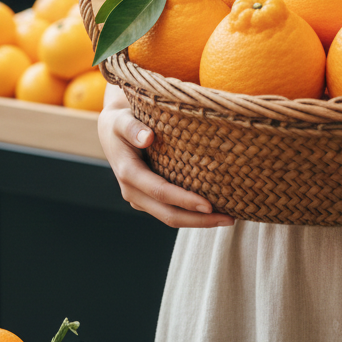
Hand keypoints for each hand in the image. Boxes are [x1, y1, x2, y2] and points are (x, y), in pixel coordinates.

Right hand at [98, 87, 233, 228]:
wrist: (111, 132)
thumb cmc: (121, 122)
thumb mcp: (123, 120)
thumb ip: (133, 127)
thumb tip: (148, 138)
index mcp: (128, 173)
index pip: (160, 192)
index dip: (185, 200)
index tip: (210, 204)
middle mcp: (133, 192)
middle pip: (168, 215)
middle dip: (199, 220)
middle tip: (230, 219)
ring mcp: (140, 199)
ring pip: (170, 217)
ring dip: (198, 221)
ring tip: (227, 217)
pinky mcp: (148, 199)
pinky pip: (170, 212)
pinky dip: (191, 214)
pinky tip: (212, 211)